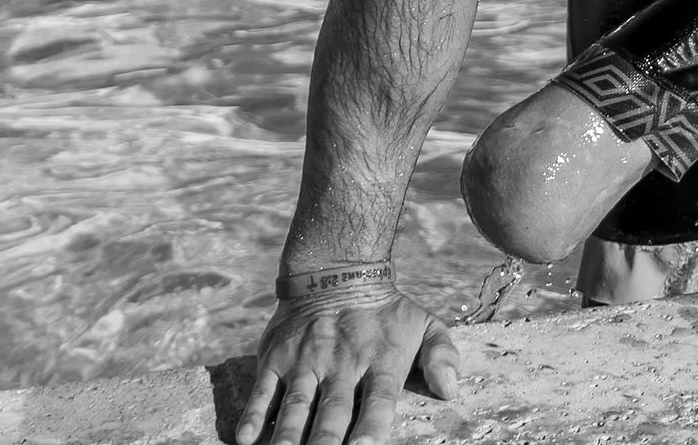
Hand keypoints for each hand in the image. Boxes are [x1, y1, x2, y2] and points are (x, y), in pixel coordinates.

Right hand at [235, 277, 458, 444]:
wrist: (336, 270)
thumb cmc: (385, 311)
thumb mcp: (424, 324)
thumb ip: (441, 356)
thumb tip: (451, 390)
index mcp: (380, 360)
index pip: (378, 399)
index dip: (371, 425)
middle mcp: (342, 363)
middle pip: (333, 409)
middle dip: (325, 441)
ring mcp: (306, 361)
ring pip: (296, 406)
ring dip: (288, 436)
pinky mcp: (276, 358)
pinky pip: (263, 390)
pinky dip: (254, 415)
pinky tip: (246, 438)